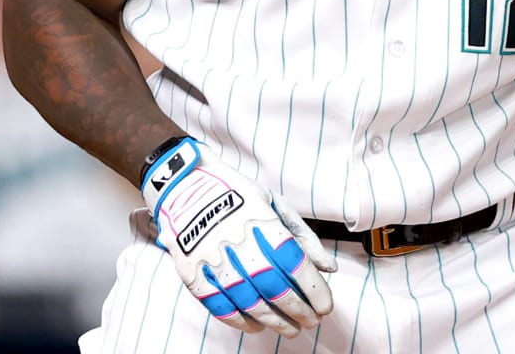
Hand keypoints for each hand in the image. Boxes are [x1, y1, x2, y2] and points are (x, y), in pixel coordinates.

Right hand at [143, 138, 335, 334]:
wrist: (185, 185)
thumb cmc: (237, 194)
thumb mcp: (275, 203)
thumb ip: (303, 237)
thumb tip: (329, 269)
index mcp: (263, 221)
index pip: (295, 264)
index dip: (314, 291)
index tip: (325, 306)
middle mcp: (238, 242)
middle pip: (275, 288)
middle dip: (299, 311)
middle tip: (312, 322)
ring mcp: (213, 260)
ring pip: (249, 303)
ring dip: (274, 322)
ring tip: (290, 330)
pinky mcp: (193, 273)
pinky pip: (219, 306)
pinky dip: (241, 321)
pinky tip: (258, 326)